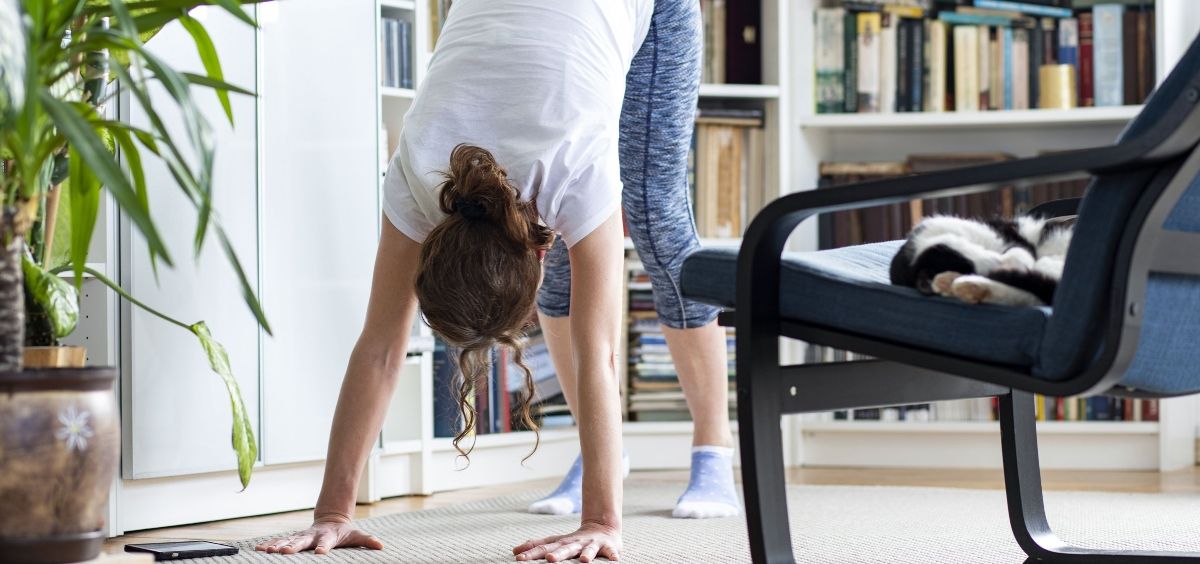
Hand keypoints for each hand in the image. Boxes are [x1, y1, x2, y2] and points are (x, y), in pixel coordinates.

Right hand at [254, 516, 383, 554]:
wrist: (332, 519)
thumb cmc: (344, 532)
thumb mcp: (356, 535)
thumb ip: (367, 540)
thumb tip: (380, 546)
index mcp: (328, 536)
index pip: (326, 543)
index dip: (324, 548)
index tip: (320, 553)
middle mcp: (313, 536)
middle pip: (303, 541)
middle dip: (293, 546)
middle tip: (284, 552)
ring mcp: (302, 536)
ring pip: (288, 540)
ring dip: (278, 545)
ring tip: (267, 550)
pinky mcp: (294, 538)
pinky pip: (280, 541)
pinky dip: (270, 544)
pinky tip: (259, 548)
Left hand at [513, 522, 620, 561]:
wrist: (603, 527)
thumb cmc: (576, 540)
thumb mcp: (557, 542)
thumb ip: (537, 546)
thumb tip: (515, 551)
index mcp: (563, 543)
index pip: (545, 547)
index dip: (532, 553)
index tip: (519, 559)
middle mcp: (576, 543)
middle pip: (565, 549)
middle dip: (559, 554)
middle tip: (550, 559)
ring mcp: (592, 545)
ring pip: (589, 550)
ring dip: (587, 555)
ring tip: (584, 562)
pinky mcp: (608, 547)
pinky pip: (611, 552)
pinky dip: (613, 555)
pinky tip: (615, 560)